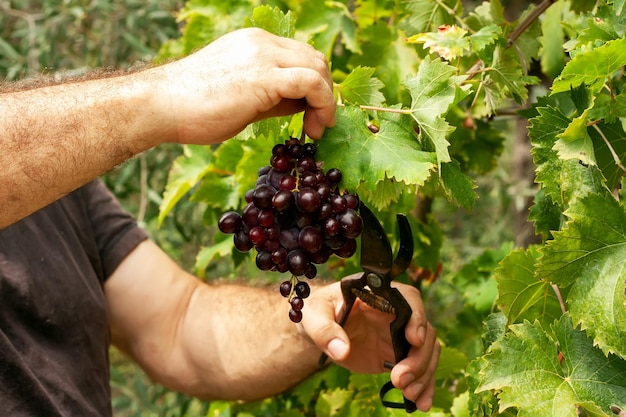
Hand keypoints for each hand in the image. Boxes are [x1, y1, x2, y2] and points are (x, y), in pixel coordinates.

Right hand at [153, 28, 335, 144]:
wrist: (159, 105)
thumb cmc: (191, 107)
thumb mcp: (240, 97)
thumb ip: (272, 96)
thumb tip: (301, 106)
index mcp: (254, 43)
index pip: (300, 56)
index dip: (314, 84)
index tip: (312, 114)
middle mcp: (261, 42)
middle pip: (314, 58)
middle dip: (325, 92)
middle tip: (318, 124)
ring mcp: (263, 55)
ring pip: (317, 67)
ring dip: (326, 100)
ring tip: (316, 129)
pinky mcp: (264, 76)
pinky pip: (311, 82)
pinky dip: (324, 104)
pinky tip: (317, 126)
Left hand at [302, 278, 439, 411]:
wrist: (319, 328)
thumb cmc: (318, 311)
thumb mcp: (314, 315)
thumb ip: (325, 330)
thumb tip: (341, 349)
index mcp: (379, 294)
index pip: (409, 300)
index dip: (416, 318)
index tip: (414, 340)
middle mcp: (396, 313)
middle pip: (424, 331)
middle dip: (418, 358)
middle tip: (400, 379)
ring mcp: (400, 335)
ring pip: (427, 352)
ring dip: (423, 375)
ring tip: (409, 394)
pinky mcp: (398, 355)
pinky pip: (419, 369)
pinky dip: (424, 386)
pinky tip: (421, 404)